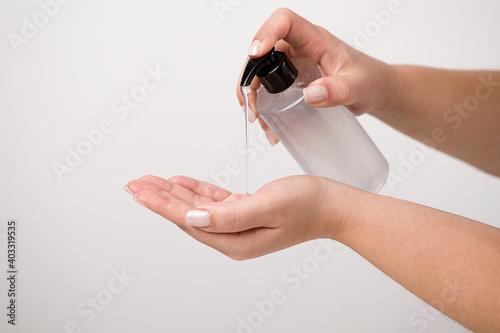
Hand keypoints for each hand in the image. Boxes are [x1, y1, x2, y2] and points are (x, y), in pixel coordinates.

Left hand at [125, 175, 350, 259]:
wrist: (332, 206)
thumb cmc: (307, 205)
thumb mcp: (268, 206)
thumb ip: (228, 216)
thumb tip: (192, 218)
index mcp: (234, 240)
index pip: (188, 221)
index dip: (162, 205)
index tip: (140, 191)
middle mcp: (232, 237)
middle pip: (187, 216)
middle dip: (160, 199)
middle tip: (136, 184)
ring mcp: (238, 226)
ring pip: (197, 208)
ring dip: (173, 194)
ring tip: (151, 182)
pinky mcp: (245, 213)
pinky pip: (213, 202)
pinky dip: (196, 191)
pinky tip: (180, 183)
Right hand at [237, 8, 398, 143]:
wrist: (375, 90)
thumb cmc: (370, 80)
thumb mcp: (358, 87)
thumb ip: (338, 90)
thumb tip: (311, 94)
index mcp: (315, 40)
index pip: (285, 22)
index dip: (265, 33)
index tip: (255, 54)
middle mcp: (300, 48)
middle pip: (263, 51)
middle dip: (250, 77)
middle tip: (251, 105)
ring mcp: (293, 63)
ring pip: (261, 72)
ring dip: (253, 95)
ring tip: (258, 120)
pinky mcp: (291, 79)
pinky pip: (269, 88)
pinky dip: (264, 105)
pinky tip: (269, 124)